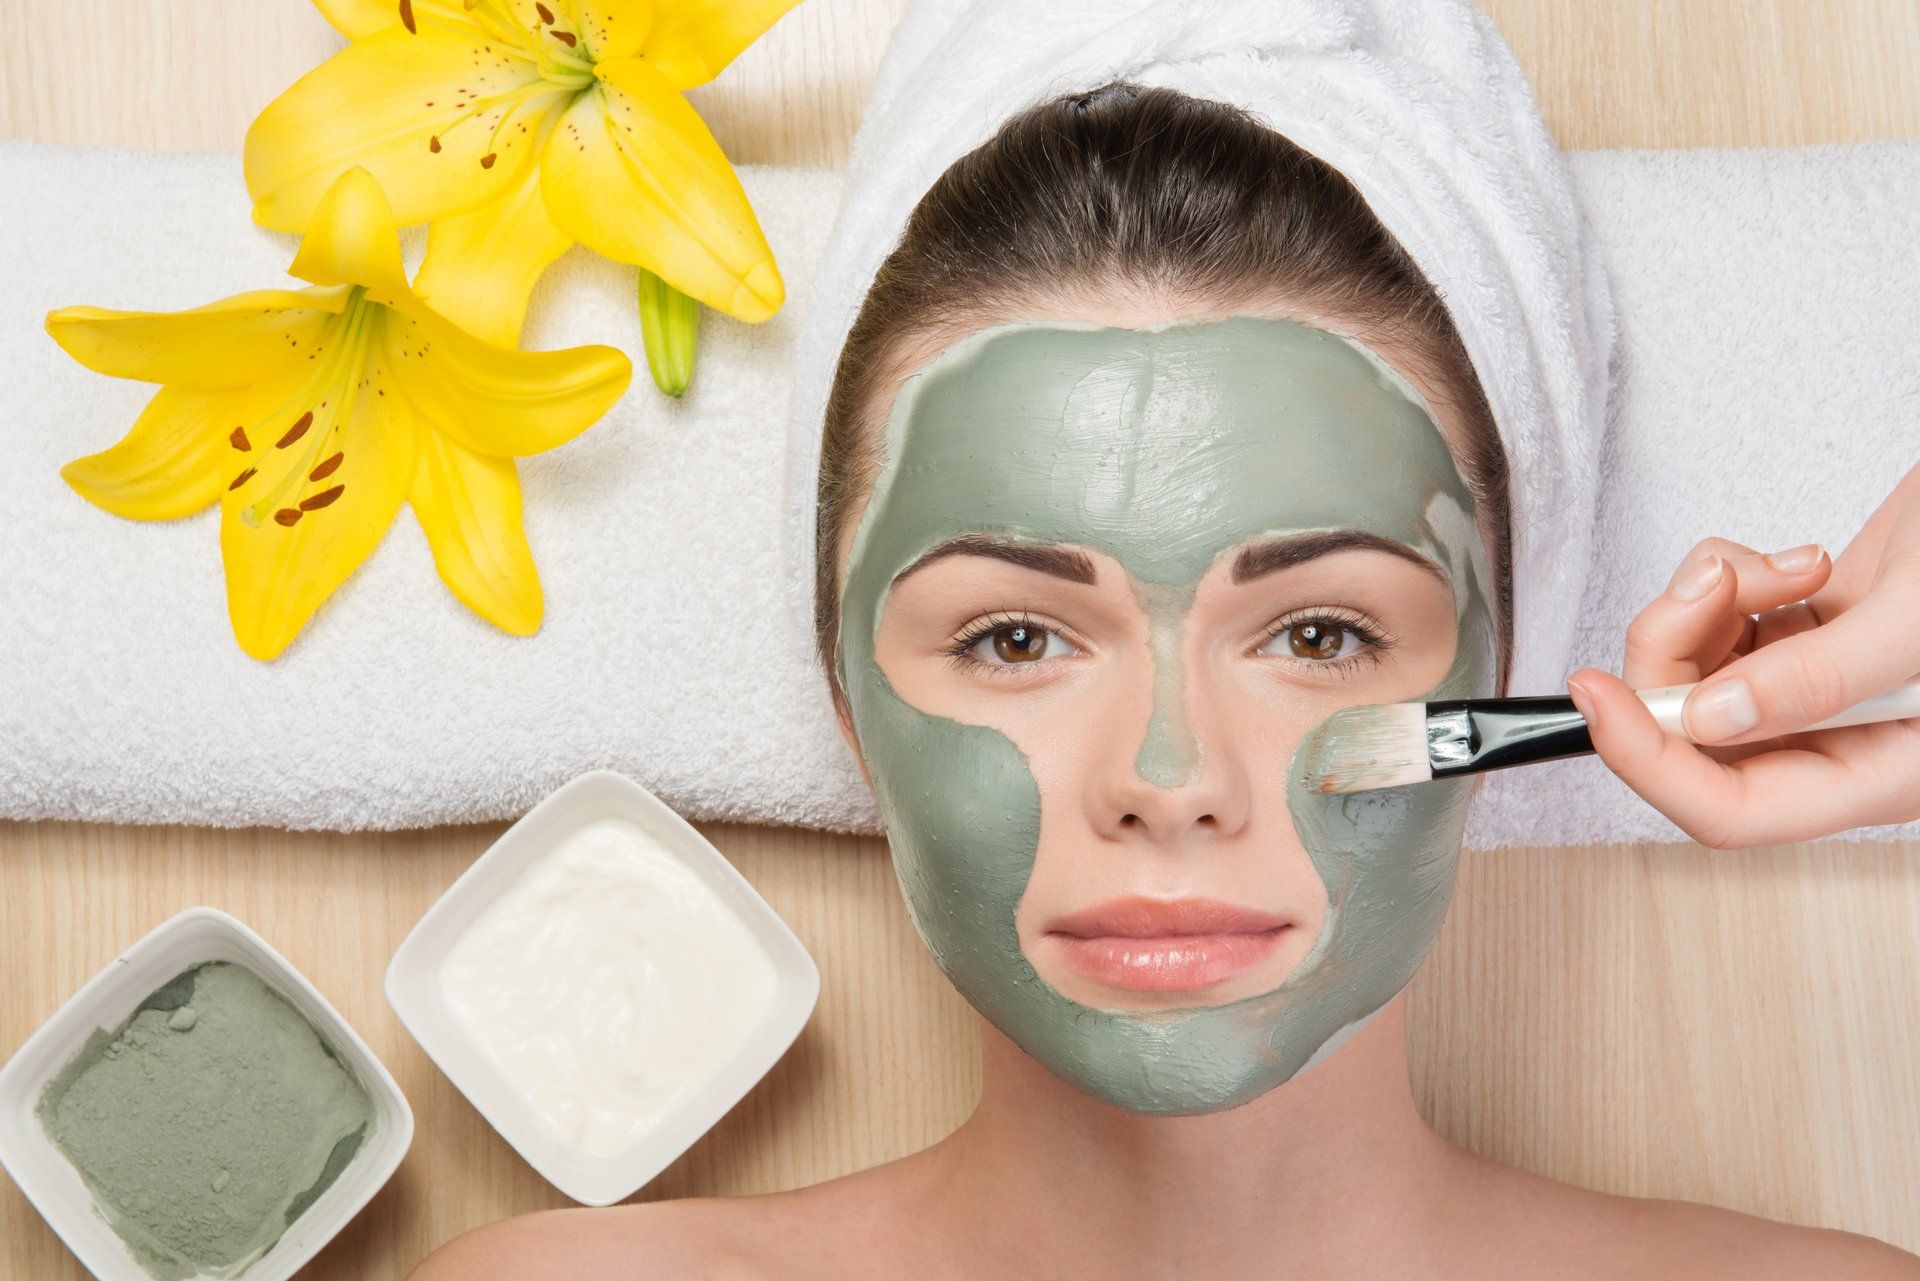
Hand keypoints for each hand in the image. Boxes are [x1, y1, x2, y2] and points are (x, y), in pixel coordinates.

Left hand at [1565, 458, 1919, 848]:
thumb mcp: (1918, 622)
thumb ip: (1816, 680)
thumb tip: (1706, 719)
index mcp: (1881, 774)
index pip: (1731, 813)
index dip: (1649, 766)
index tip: (1595, 699)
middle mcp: (1845, 740)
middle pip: (1696, 737)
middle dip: (1676, 654)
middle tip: (1714, 588)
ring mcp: (1824, 684)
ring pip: (1699, 671)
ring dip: (1705, 606)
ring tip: (1775, 566)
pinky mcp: (1814, 629)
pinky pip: (1724, 622)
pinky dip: (1731, 579)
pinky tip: (1799, 561)